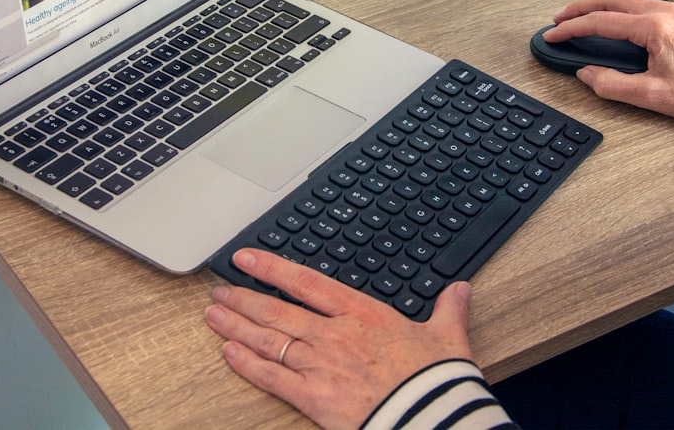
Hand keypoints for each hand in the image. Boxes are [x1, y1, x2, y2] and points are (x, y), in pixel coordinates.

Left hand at [205, 248, 473, 429]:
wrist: (431, 417)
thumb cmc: (436, 379)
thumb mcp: (448, 337)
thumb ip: (449, 310)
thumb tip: (460, 290)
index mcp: (362, 314)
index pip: (306, 283)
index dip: (272, 269)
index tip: (247, 259)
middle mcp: (333, 335)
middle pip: (277, 311)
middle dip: (244, 299)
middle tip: (219, 290)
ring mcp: (320, 365)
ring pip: (268, 340)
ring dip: (237, 326)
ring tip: (213, 315)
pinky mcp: (314, 398)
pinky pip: (272, 378)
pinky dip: (247, 365)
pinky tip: (228, 353)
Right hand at [544, 0, 673, 122]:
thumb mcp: (652, 96)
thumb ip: (612, 84)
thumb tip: (588, 74)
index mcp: (655, 27)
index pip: (601, 22)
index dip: (571, 28)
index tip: (553, 34)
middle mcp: (665, 12)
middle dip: (580, 7)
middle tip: (560, 19)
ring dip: (599, 5)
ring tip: (580, 17)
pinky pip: (641, 4)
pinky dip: (618, 8)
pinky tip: (611, 19)